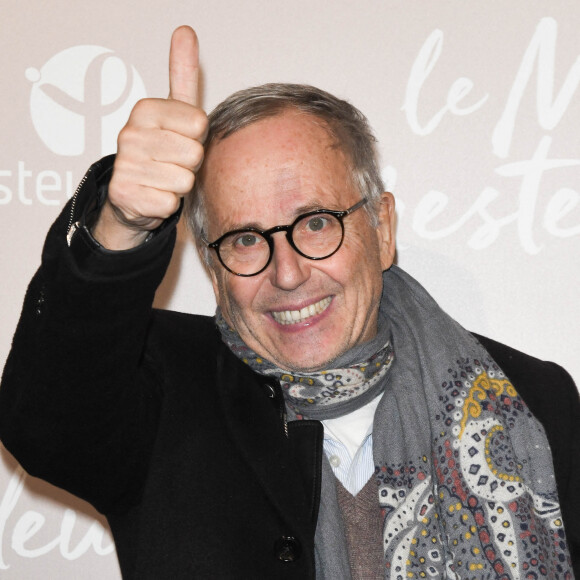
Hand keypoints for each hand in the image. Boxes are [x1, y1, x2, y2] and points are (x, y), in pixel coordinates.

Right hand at [93, 26, 207, 249]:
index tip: (180, 140)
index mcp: (145, 110)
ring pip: (184, 180)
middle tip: (172, 163)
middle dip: (190, 164)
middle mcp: (129, 134)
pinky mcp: (126, 195)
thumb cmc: (161, 150)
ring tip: (163, 179)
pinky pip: (170, 203)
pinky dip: (167, 205)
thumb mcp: (175, 111)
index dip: (197, 139)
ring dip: (179, 186)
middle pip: (194, 154)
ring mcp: (125, 165)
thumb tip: (185, 30)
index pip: (199, 125)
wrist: (133, 194)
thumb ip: (182, 74)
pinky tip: (154, 196)